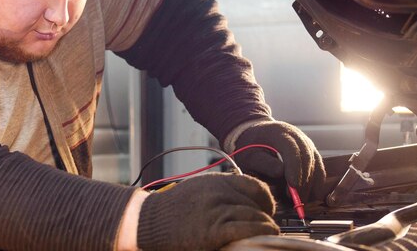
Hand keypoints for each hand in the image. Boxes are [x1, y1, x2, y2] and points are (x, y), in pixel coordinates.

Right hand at [137, 173, 278, 250]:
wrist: (149, 221)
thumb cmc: (172, 209)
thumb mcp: (198, 189)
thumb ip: (221, 191)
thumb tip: (247, 201)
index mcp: (216, 181)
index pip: (255, 186)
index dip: (266, 200)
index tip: (267, 210)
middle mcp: (218, 192)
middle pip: (257, 204)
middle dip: (265, 217)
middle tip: (266, 228)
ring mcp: (216, 210)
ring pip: (256, 217)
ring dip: (265, 227)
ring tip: (266, 234)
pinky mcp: (214, 230)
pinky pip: (247, 229)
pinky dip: (259, 233)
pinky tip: (264, 236)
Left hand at [234, 121, 325, 201]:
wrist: (254, 135)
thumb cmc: (249, 147)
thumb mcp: (250, 155)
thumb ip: (264, 163)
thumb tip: (280, 172)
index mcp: (279, 132)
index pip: (291, 149)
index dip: (294, 168)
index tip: (293, 186)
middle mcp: (295, 135)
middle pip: (306, 157)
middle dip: (303, 180)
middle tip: (297, 199)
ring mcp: (304, 142)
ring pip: (315, 162)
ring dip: (311, 182)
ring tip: (302, 200)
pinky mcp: (310, 151)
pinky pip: (318, 165)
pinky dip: (317, 180)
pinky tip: (311, 194)